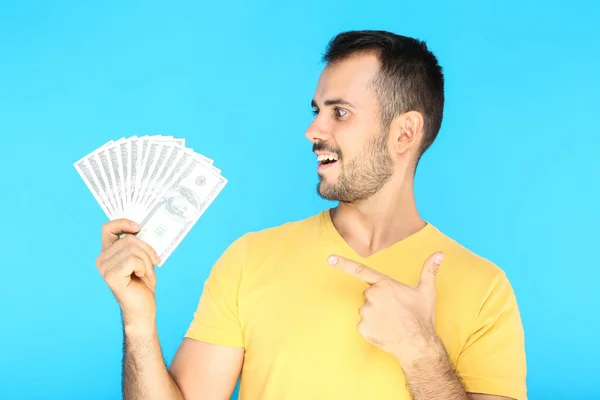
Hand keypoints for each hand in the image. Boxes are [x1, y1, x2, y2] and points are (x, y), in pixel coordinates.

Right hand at [95, 219, 160, 327]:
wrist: (143, 307)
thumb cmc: (143, 283)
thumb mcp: (142, 258)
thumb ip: (138, 244)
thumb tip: (144, 227)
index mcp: (108, 252)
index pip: (108, 228)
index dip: (123, 223)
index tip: (138, 226)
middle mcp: (102, 258)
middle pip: (129, 239)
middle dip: (147, 249)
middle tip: (153, 262)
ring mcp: (104, 267)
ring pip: (132, 248)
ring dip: (147, 260)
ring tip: (145, 272)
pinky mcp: (111, 275)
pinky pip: (133, 260)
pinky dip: (143, 267)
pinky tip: (140, 276)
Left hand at [327, 252, 444, 365]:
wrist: (417, 344)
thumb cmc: (421, 317)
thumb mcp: (426, 291)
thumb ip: (429, 270)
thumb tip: (440, 254)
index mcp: (385, 284)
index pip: (360, 271)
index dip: (343, 264)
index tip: (329, 259)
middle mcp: (372, 296)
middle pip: (369, 294)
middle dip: (379, 299)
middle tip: (394, 309)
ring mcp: (366, 313)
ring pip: (366, 309)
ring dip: (375, 313)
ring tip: (391, 321)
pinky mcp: (362, 328)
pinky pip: (363, 324)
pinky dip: (372, 327)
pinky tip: (385, 329)